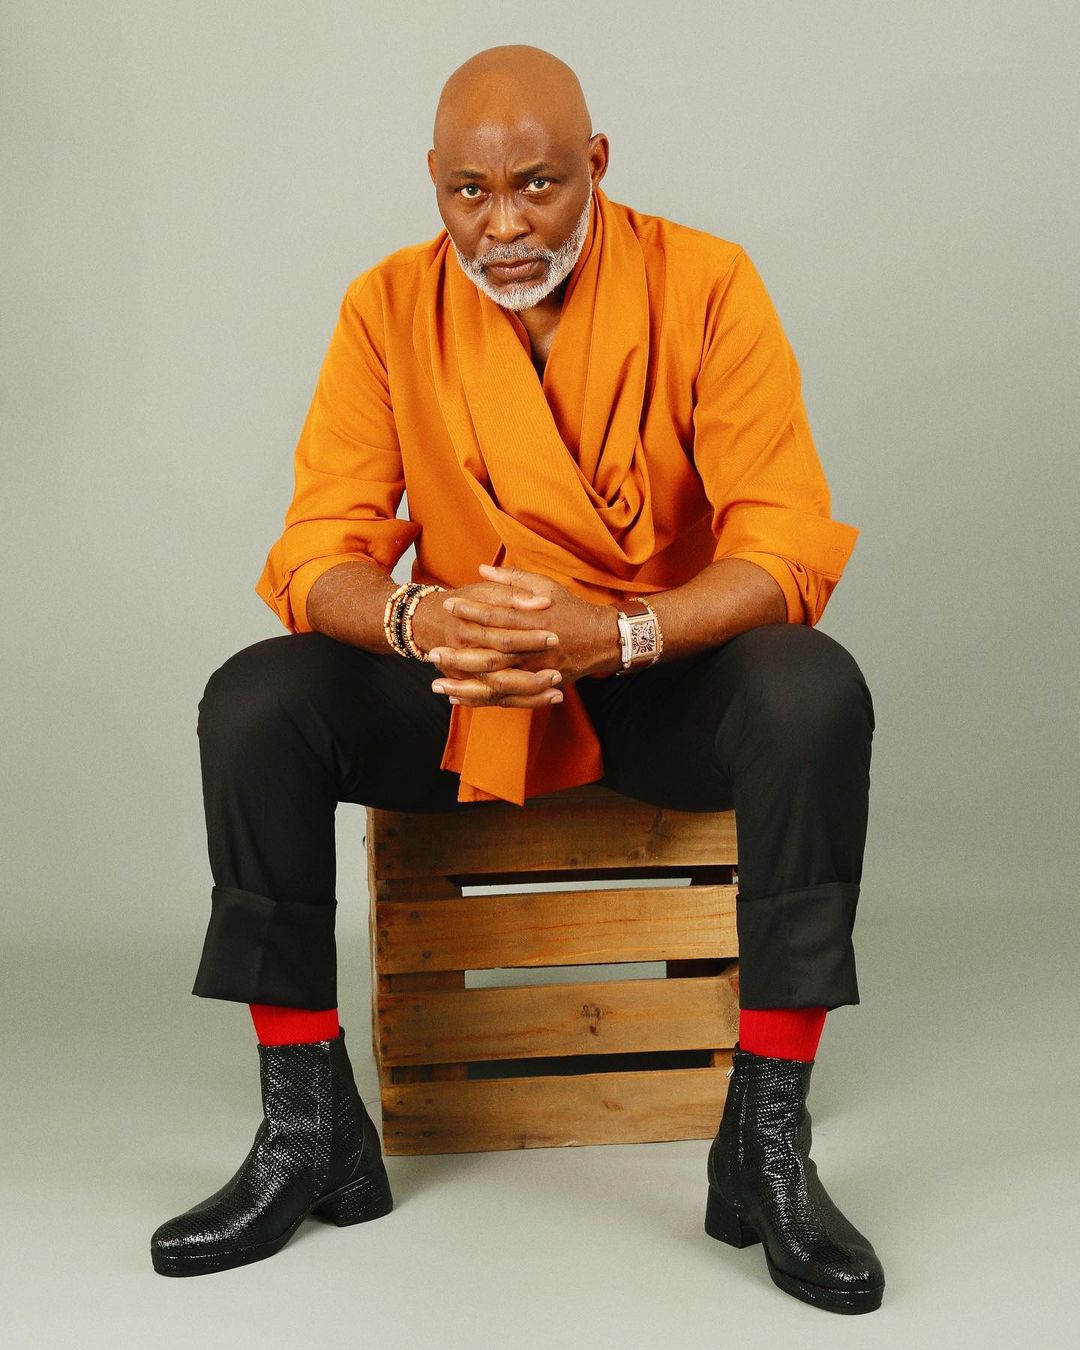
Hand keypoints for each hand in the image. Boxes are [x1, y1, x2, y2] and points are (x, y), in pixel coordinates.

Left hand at [424, 564, 619, 707]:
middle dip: (460, 655)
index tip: (448, 605)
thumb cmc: (571, 609)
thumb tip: (482, 569)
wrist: (602, 638)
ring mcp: (536, 669)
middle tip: (433, 652)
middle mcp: (532, 647)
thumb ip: (513, 579)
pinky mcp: (539, 685)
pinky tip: (460, 699)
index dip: (470, 610)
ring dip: (466, 684)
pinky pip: (507, 697)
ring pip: (496, 680)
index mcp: (532, 618)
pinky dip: (482, 700)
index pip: (495, 614)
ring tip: (438, 684)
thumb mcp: (545, 586)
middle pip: (491, 653)